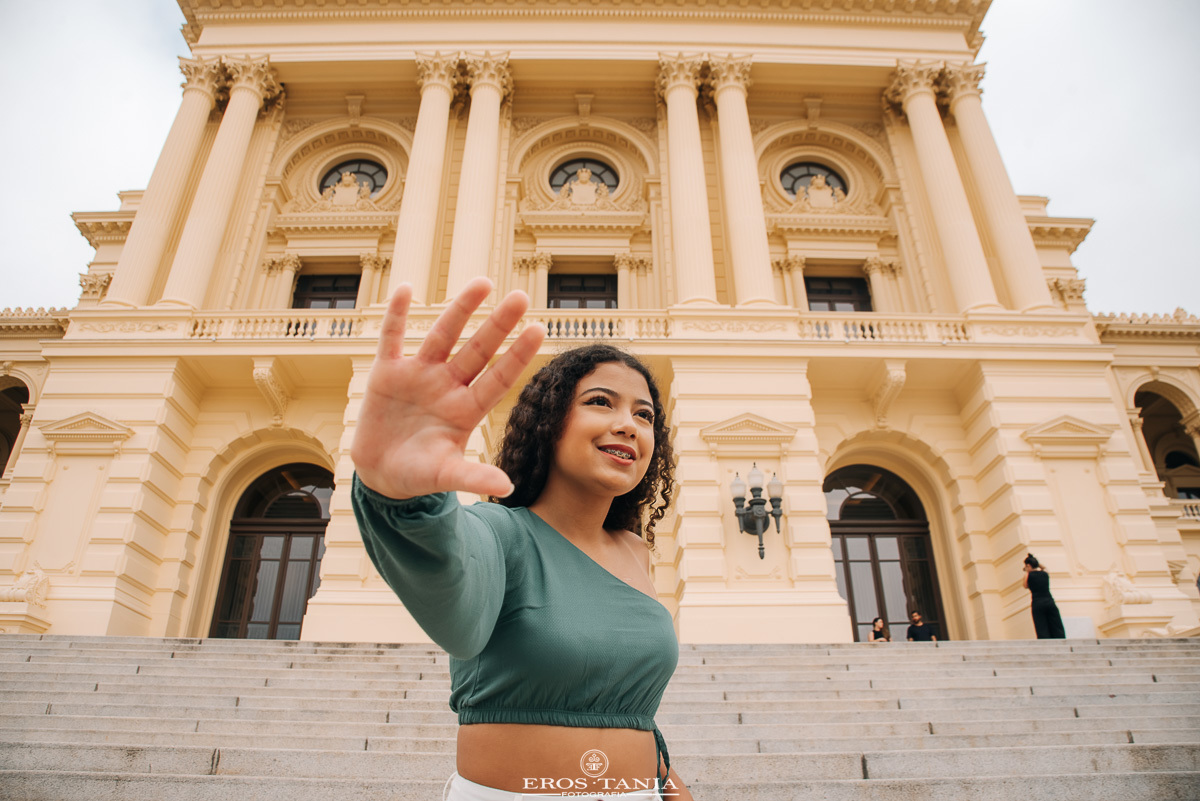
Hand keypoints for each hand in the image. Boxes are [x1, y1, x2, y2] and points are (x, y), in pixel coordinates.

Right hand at [351, 277, 544, 499]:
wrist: (380, 474)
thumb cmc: (418, 475)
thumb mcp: (445, 476)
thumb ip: (473, 477)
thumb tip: (508, 488)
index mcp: (465, 410)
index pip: (497, 378)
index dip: (517, 355)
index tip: (539, 329)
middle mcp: (446, 386)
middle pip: (477, 349)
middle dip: (497, 324)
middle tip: (521, 295)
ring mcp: (418, 376)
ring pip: (442, 335)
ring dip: (461, 309)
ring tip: (483, 282)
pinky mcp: (386, 373)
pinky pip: (391, 338)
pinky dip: (395, 315)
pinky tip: (405, 287)